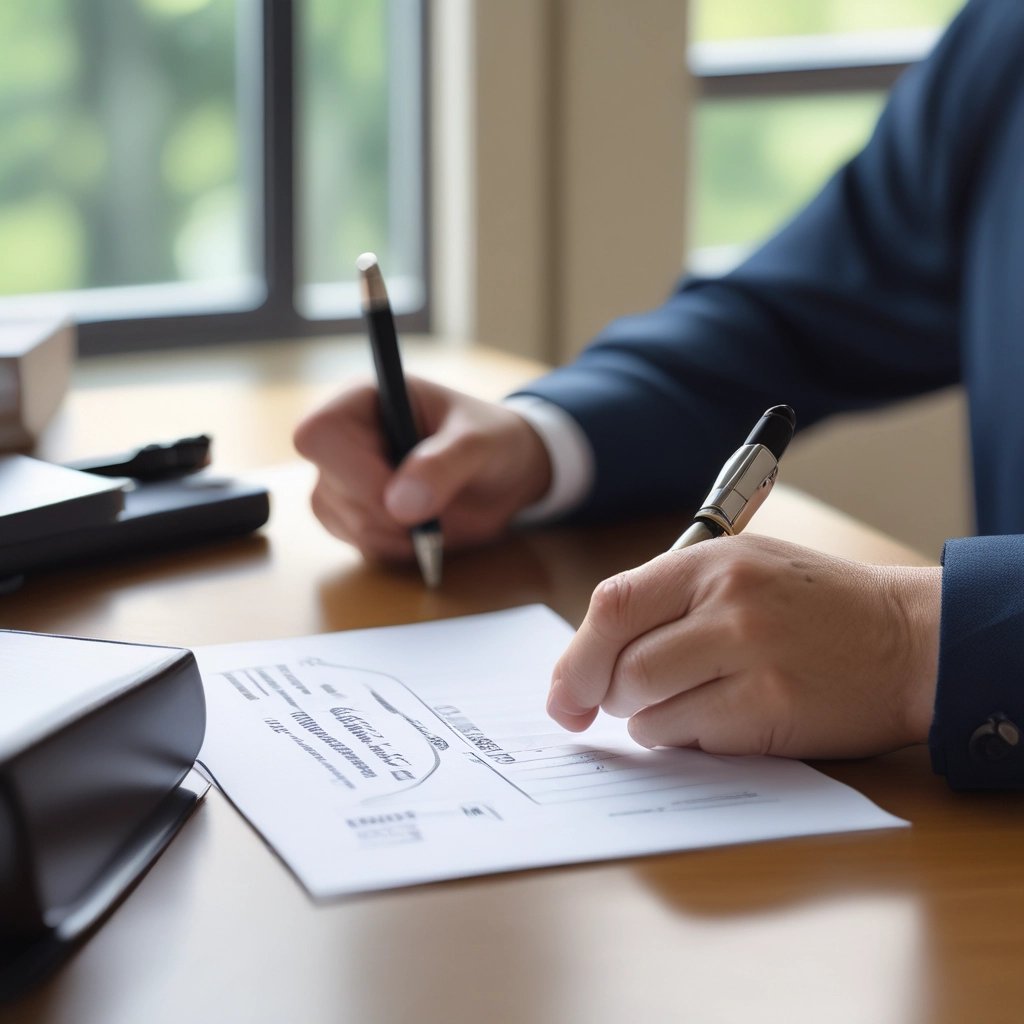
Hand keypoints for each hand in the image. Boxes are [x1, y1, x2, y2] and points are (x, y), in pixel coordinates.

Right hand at [293, 376, 551, 560]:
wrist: (503, 475)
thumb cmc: (492, 440)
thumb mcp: (481, 443)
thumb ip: (444, 465)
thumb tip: (399, 504)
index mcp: (363, 399)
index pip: (318, 434)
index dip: (353, 472)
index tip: (403, 493)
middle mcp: (342, 437)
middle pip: (330, 489)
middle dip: (389, 512)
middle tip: (437, 508)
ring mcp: (341, 480)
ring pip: (344, 523)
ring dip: (398, 533)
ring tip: (439, 513)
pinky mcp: (352, 516)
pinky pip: (360, 545)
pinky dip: (399, 547)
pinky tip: (426, 528)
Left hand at [547, 535, 941, 758]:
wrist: (910, 639)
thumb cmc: (816, 604)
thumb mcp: (742, 568)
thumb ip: (667, 600)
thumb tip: (588, 659)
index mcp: (711, 562)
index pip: (612, 605)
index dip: (575, 656)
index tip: (564, 693)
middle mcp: (728, 605)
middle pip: (622, 665)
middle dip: (606, 695)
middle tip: (618, 702)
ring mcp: (751, 659)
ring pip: (647, 708)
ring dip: (646, 720)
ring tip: (681, 705)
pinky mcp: (771, 712)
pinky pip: (690, 737)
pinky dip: (685, 738)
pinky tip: (719, 720)